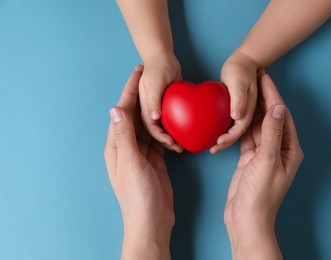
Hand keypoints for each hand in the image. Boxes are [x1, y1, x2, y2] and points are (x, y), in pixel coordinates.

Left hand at [104, 65, 173, 259]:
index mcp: (117, 146)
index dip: (129, 91)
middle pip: (134, 116)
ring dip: (152, 110)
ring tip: (162, 92)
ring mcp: (141, 154)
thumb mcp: (131, 163)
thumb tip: (117, 108)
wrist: (151, 221)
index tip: (138, 73)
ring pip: (146, 126)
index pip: (123, 112)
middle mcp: (127, 147)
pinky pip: (158, 139)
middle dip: (141, 96)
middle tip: (150, 77)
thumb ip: (125, 136)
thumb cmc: (138, 196)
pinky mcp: (154, 161)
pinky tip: (170, 119)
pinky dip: (163, 128)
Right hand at [139, 54, 182, 152]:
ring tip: (184, 143)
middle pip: (156, 130)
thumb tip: (155, 117)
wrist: (164, 56)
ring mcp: (158, 108)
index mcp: (143, 106)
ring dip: (172, 136)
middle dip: (167, 141)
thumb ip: (152, 100)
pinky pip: (171, 120)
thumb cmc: (158, 67)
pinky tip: (187, 130)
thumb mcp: (154, 83)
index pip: (150, 126)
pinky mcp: (167, 105)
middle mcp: (150, 109)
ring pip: (164, 127)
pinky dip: (177, 126)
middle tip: (180, 147)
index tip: (171, 142)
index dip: (160, 136)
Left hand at [210, 51, 258, 153]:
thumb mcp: (239, 83)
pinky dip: (219, 128)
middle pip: (235, 134)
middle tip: (211, 150)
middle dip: (224, 143)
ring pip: (231, 130)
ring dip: (221, 139)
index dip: (229, 139)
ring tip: (209, 146)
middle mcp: (245, 114)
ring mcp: (240, 112)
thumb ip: (239, 99)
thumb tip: (237, 116)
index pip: (239, 130)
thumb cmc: (240, 70)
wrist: (243, 62)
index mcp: (248, 110)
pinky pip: (226, 122)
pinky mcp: (233, 109)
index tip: (217, 144)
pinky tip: (209, 131)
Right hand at [224, 73, 303, 259]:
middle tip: (254, 78)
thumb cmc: (260, 195)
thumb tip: (277, 107)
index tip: (265, 77)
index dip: (273, 94)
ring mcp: (263, 153)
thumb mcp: (266, 161)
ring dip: (251, 109)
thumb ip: (271, 134)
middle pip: (270, 117)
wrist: (246, 219)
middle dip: (262, 98)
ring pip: (257, 126)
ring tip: (244, 91)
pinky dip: (241, 126)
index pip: (281, 115)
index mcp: (288, 149)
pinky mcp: (249, 159)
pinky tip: (236, 114)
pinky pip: (246, 137)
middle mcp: (278, 148)